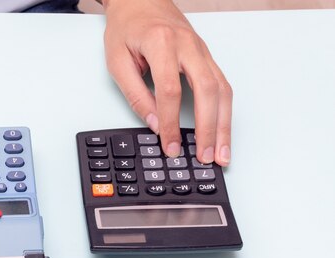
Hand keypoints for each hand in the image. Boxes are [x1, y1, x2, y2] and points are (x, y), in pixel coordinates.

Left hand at [103, 0, 232, 165]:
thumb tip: (154, 123)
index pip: (170, 90)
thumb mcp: (117, 61)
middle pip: (207, 91)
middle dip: (209, 129)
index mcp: (161, 43)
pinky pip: (222, 85)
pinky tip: (223, 131)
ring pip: (222, 89)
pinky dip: (224, 111)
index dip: (171, 123)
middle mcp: (188, 46)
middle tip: (207, 157)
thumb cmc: (127, 27)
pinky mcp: (207, 57)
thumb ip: (135, 94)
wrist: (141, 0)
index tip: (170, 147)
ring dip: (224, 124)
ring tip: (222, 153)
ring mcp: (202, 51)